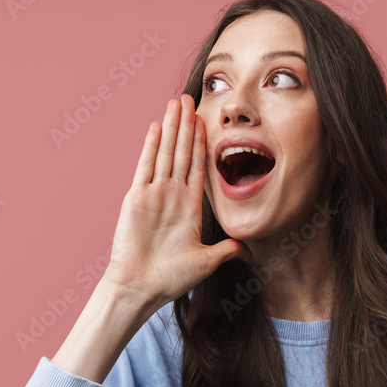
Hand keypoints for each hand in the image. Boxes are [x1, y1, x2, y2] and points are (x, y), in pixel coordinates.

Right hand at [100, 94, 251, 309]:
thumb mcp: (207, 261)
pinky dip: (151, 147)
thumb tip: (250, 250)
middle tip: (191, 97)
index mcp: (189, 207)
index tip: (208, 121)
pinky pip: (146, 167)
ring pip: (165, 153)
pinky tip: (157, 127)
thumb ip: (227, 250)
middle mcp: (171, 196)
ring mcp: (153, 195)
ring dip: (172, 127)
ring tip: (177, 102)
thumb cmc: (170, 278)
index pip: (198, 167)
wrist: (141, 288)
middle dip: (187, 125)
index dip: (203, 143)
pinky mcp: (137, 198)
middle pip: (182, 152)